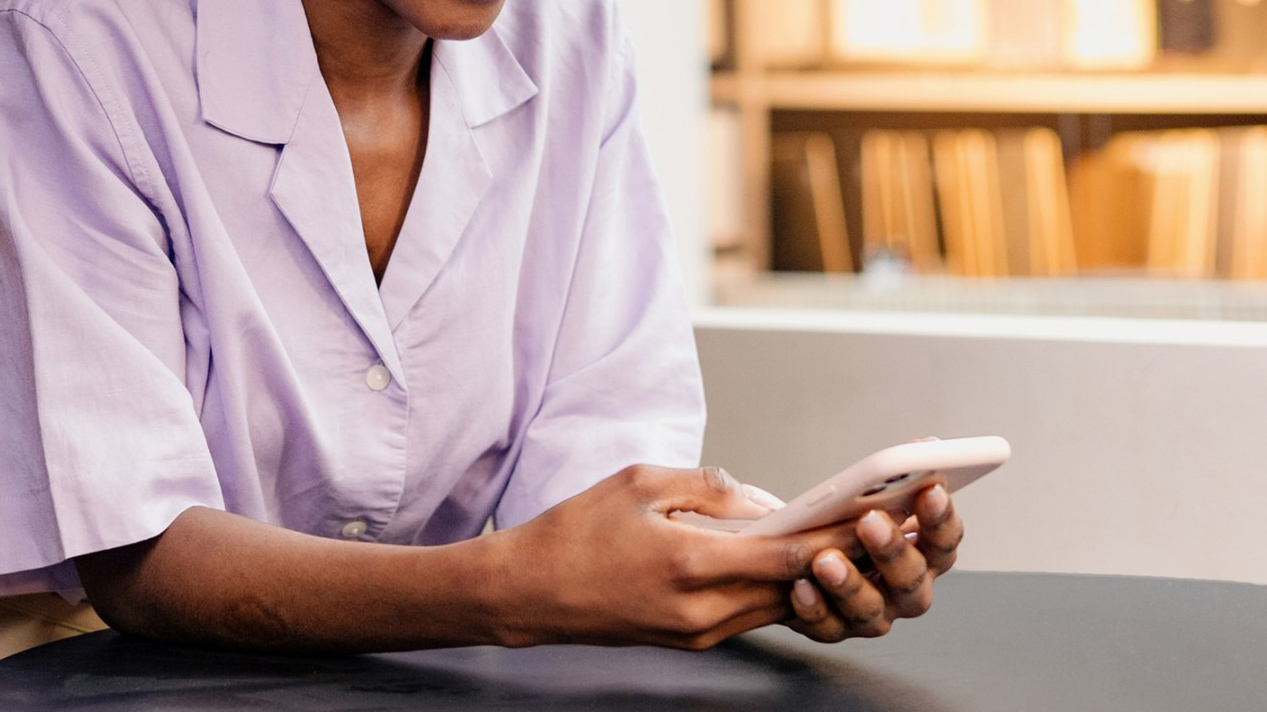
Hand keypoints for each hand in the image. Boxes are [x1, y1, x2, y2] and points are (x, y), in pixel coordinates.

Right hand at [489, 464, 861, 649]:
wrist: (528, 593)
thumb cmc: (575, 531)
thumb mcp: (642, 483)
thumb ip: (710, 487)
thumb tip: (765, 501)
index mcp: (690, 564)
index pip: (788, 554)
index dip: (840, 537)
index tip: (880, 518)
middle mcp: (702, 610)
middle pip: (795, 586)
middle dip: (843, 557)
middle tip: (885, 529)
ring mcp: (698, 631)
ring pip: (780, 605)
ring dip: (817, 576)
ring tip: (852, 543)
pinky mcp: (690, 639)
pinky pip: (752, 613)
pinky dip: (780, 588)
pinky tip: (796, 563)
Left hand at [785, 484, 962, 641]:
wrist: (797, 553)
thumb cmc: (841, 521)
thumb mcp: (866, 495)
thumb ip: (889, 480)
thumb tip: (911, 452)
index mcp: (924, 555)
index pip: (944, 540)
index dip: (940, 518)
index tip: (930, 489)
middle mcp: (904, 590)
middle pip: (912, 579)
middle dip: (893, 550)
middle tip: (870, 521)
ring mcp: (872, 614)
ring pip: (869, 610)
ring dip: (849, 584)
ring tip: (825, 560)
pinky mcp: (833, 628)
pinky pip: (827, 626)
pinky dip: (814, 607)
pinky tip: (800, 586)